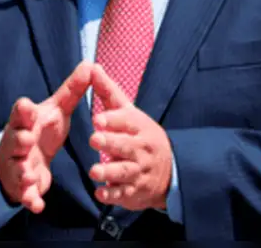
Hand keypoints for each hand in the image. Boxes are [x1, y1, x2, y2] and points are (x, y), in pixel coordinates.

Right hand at [0, 61, 93, 212]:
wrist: (23, 159)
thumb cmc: (40, 131)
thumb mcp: (56, 111)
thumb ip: (72, 91)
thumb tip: (89, 64)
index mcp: (26, 123)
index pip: (20, 113)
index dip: (23, 111)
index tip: (27, 107)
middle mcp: (18, 142)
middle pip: (15, 140)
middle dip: (20, 141)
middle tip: (27, 141)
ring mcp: (18, 165)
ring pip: (17, 168)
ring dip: (23, 172)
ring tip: (31, 175)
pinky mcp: (23, 186)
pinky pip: (24, 193)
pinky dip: (29, 199)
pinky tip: (37, 205)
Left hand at [88, 65, 172, 211]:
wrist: (170, 170)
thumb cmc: (139, 135)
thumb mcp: (127, 112)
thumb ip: (107, 91)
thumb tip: (90, 66)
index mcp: (139, 127)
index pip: (126, 122)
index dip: (113, 120)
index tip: (98, 119)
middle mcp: (141, 149)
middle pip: (126, 146)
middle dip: (111, 143)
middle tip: (94, 139)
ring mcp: (139, 171)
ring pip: (124, 172)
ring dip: (109, 171)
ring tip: (94, 170)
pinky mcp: (134, 191)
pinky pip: (123, 194)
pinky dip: (112, 195)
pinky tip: (100, 193)